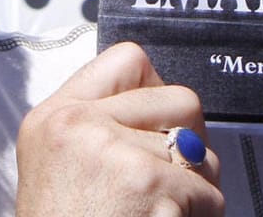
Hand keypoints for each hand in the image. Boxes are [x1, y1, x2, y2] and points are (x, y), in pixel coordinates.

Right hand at [16, 42, 222, 216]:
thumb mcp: (57, 162)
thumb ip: (98, 125)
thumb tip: (164, 109)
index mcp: (55, 117)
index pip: (129, 60)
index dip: (156, 93)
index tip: (152, 129)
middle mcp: (78, 125)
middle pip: (181, 100)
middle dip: (189, 143)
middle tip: (168, 178)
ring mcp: (112, 151)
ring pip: (202, 152)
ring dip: (195, 189)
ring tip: (158, 211)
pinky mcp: (145, 183)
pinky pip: (207, 192)